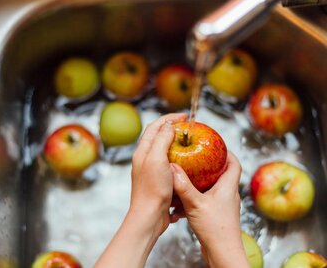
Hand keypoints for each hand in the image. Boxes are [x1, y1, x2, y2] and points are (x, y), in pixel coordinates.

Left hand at [94, 113, 186, 267]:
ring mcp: (151, 170)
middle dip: (172, 128)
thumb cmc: (152, 189)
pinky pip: (169, 163)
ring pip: (164, 150)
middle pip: (158, 136)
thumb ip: (161, 140)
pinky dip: (178, 158)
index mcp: (143, 151)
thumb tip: (168, 126)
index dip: (168, 118)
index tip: (183, 116)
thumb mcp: (157, 159)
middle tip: (187, 126)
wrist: (149, 216)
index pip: (154, 127)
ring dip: (175, 142)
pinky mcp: (158, 180)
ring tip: (188, 141)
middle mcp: (145, 158)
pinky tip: (187, 162)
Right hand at [171, 151, 248, 267]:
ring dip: (200, 182)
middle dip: (209, 165)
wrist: (222, 253)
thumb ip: (184, 186)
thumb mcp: (196, 204)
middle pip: (222, 173)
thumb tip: (173, 168)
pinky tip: (182, 204)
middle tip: (196, 159)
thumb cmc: (216, 230)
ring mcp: (223, 205)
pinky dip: (195, 198)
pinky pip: (206, 200)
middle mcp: (228, 195)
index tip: (216, 145)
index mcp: (228, 187)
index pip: (234, 163)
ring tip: (187, 178)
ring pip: (212, 188)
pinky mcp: (216, 215)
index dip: (227, 152)